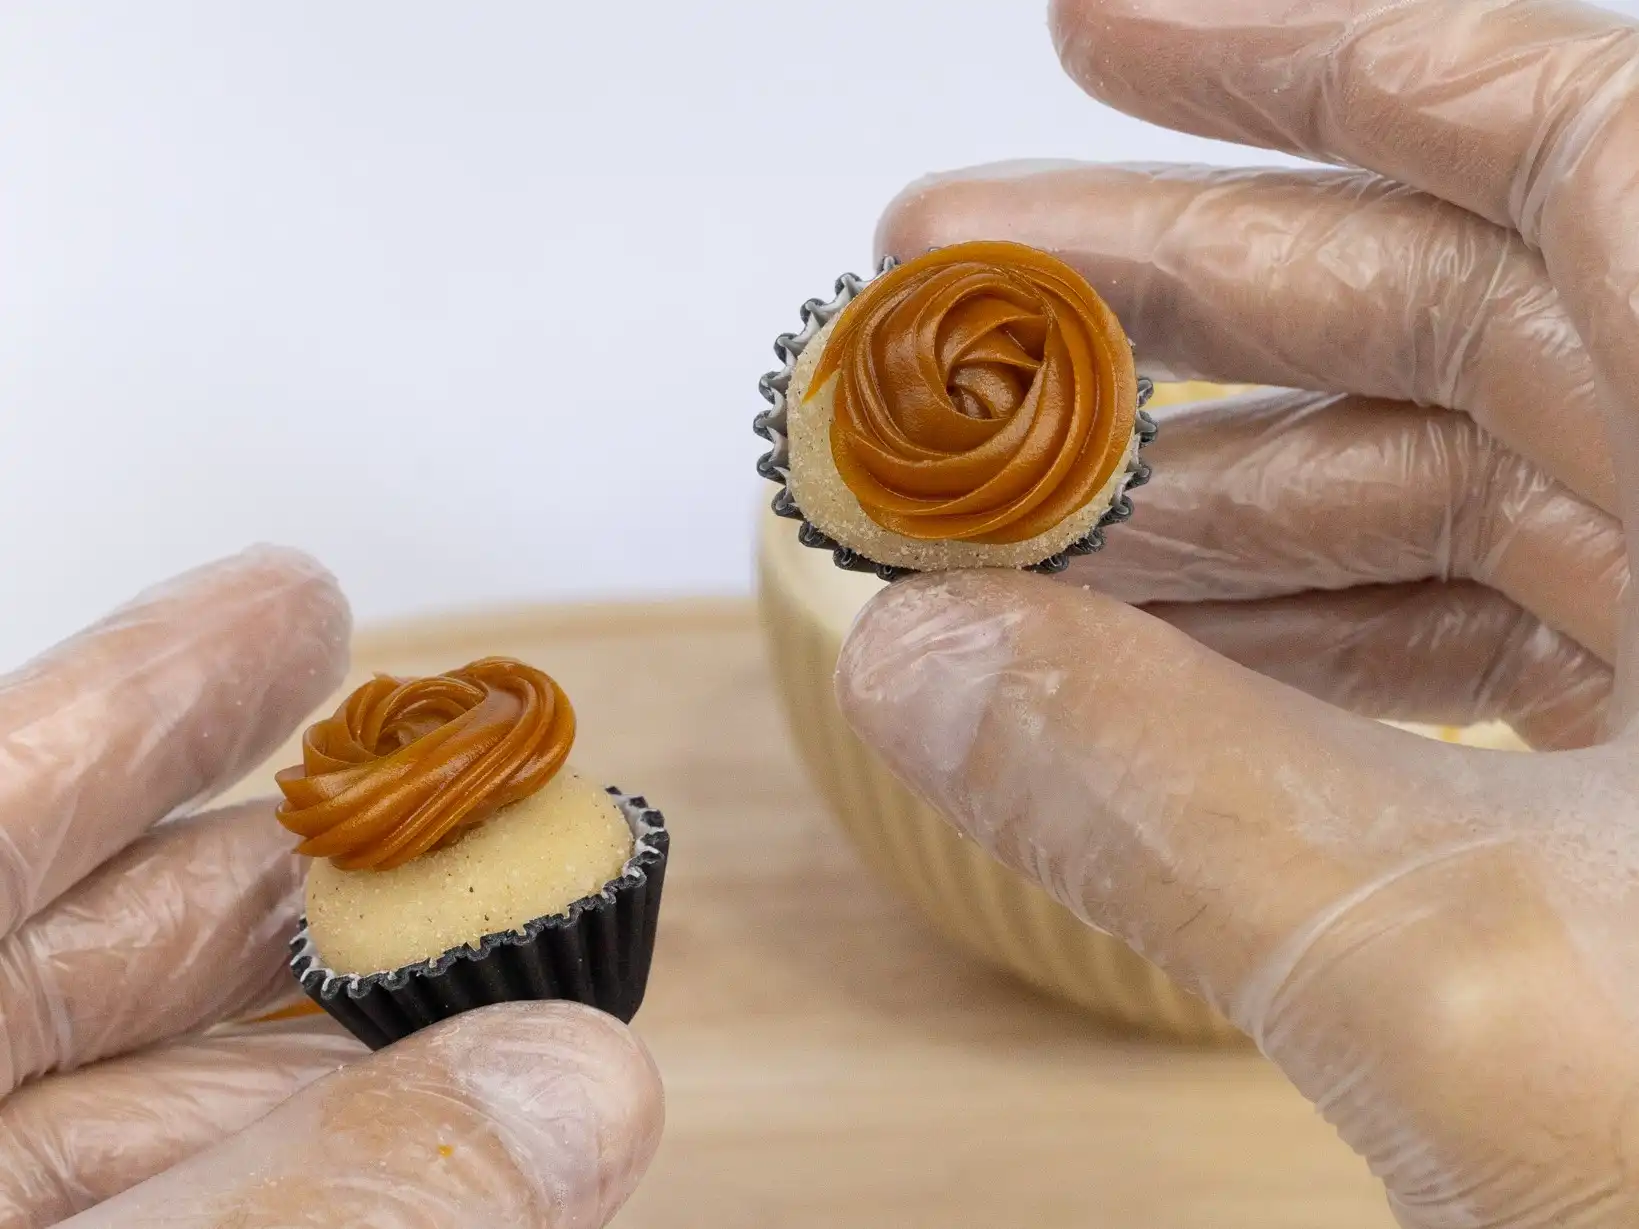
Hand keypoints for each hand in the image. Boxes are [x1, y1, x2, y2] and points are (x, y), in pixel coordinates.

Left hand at [0, 548, 661, 1227]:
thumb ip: (312, 1207)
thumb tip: (572, 1079)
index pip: (2, 796)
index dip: (154, 682)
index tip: (299, 601)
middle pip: (94, 941)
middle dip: (302, 874)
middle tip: (458, 832)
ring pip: (145, 1099)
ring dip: (341, 1048)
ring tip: (505, 1002)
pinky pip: (171, 1214)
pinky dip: (310, 1184)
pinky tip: (436, 1150)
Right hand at [838, 3, 1638, 1225]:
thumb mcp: (1468, 978)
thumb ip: (1155, 795)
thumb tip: (918, 658)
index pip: (1543, 135)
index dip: (1292, 60)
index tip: (1087, 39)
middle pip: (1447, 310)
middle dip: (1166, 309)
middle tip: (951, 310)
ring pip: (1443, 492)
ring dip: (1201, 505)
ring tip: (994, 524)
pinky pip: (1482, 639)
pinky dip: (1303, 645)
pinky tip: (1144, 663)